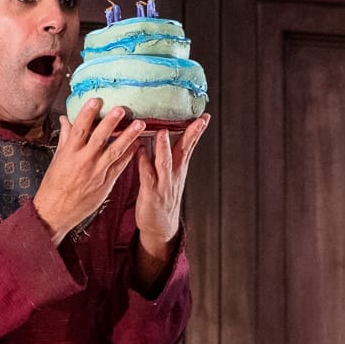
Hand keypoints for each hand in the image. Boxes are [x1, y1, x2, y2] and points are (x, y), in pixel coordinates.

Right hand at [35, 98, 143, 242]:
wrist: (56, 212)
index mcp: (70, 153)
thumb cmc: (54, 185)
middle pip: (100, 138)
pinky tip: (138, 144)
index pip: (80, 129)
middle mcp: (84, 161)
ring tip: (141, 124)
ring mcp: (97, 173)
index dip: (88, 113)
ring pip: (115, 151)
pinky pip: (120, 166)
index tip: (96, 100)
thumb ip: (66, 138)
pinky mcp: (106, 183)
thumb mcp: (57, 159)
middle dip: (112, 122)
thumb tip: (65, 119)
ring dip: (129, 136)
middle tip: (123, 109)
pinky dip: (130, 155)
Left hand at [134, 114, 208, 261]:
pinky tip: (140, 150)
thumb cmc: (161, 196)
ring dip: (164, 147)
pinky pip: (147, 176)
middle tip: (197, 120)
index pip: (190, 146)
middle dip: (191, 135)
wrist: (160, 227)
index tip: (205, 116)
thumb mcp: (169, 175)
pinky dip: (143, 162)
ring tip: (163, 132)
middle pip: (184, 151)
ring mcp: (164, 184)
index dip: (197, 131)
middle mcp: (174, 174)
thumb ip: (167, 156)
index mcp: (179, 168)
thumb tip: (163, 132)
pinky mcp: (151, 194)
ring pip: (165, 163)